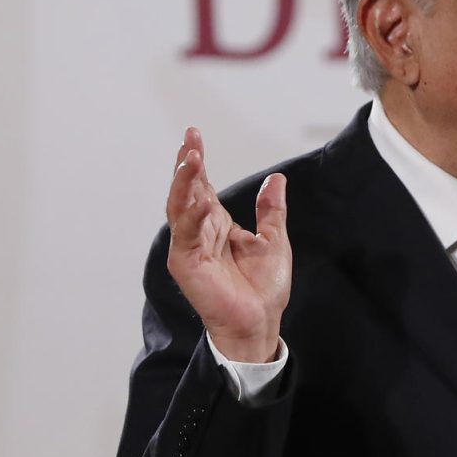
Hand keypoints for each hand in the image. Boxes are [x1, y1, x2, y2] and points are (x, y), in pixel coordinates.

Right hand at [165, 127, 291, 362]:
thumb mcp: (273, 240)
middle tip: (190, 140)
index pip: (202, 186)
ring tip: (191, 158)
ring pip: (180, 207)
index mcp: (217, 225)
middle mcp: (199, 232)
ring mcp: (190, 246)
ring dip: (184, 182)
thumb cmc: (263, 288)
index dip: (197, 163)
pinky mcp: (187, 263)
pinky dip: (191, 214)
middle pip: (187, 191)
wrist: (261, 321)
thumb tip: (276, 179)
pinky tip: (200, 197)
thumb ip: (271, 210)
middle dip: (187, 164)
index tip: (194, 136)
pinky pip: (186, 233)